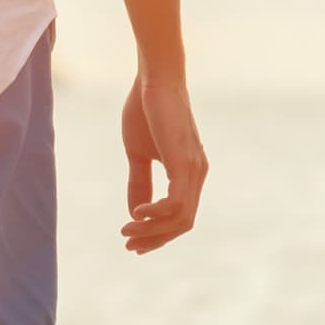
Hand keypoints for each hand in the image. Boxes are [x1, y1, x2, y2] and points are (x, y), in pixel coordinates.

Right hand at [120, 69, 203, 252]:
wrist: (153, 79)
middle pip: (183, 224)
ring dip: (152, 230)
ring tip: (127, 230)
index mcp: (189, 173)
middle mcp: (197, 174)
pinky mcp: (184, 162)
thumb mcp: (138, 155)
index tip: (132, 241)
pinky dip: (156, 213)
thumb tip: (134, 214)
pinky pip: (176, 203)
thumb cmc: (145, 111)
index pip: (180, 217)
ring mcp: (193, 169)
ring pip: (180, 218)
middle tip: (128, 244)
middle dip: (155, 239)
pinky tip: (136, 213)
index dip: (158, 234)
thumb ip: (139, 183)